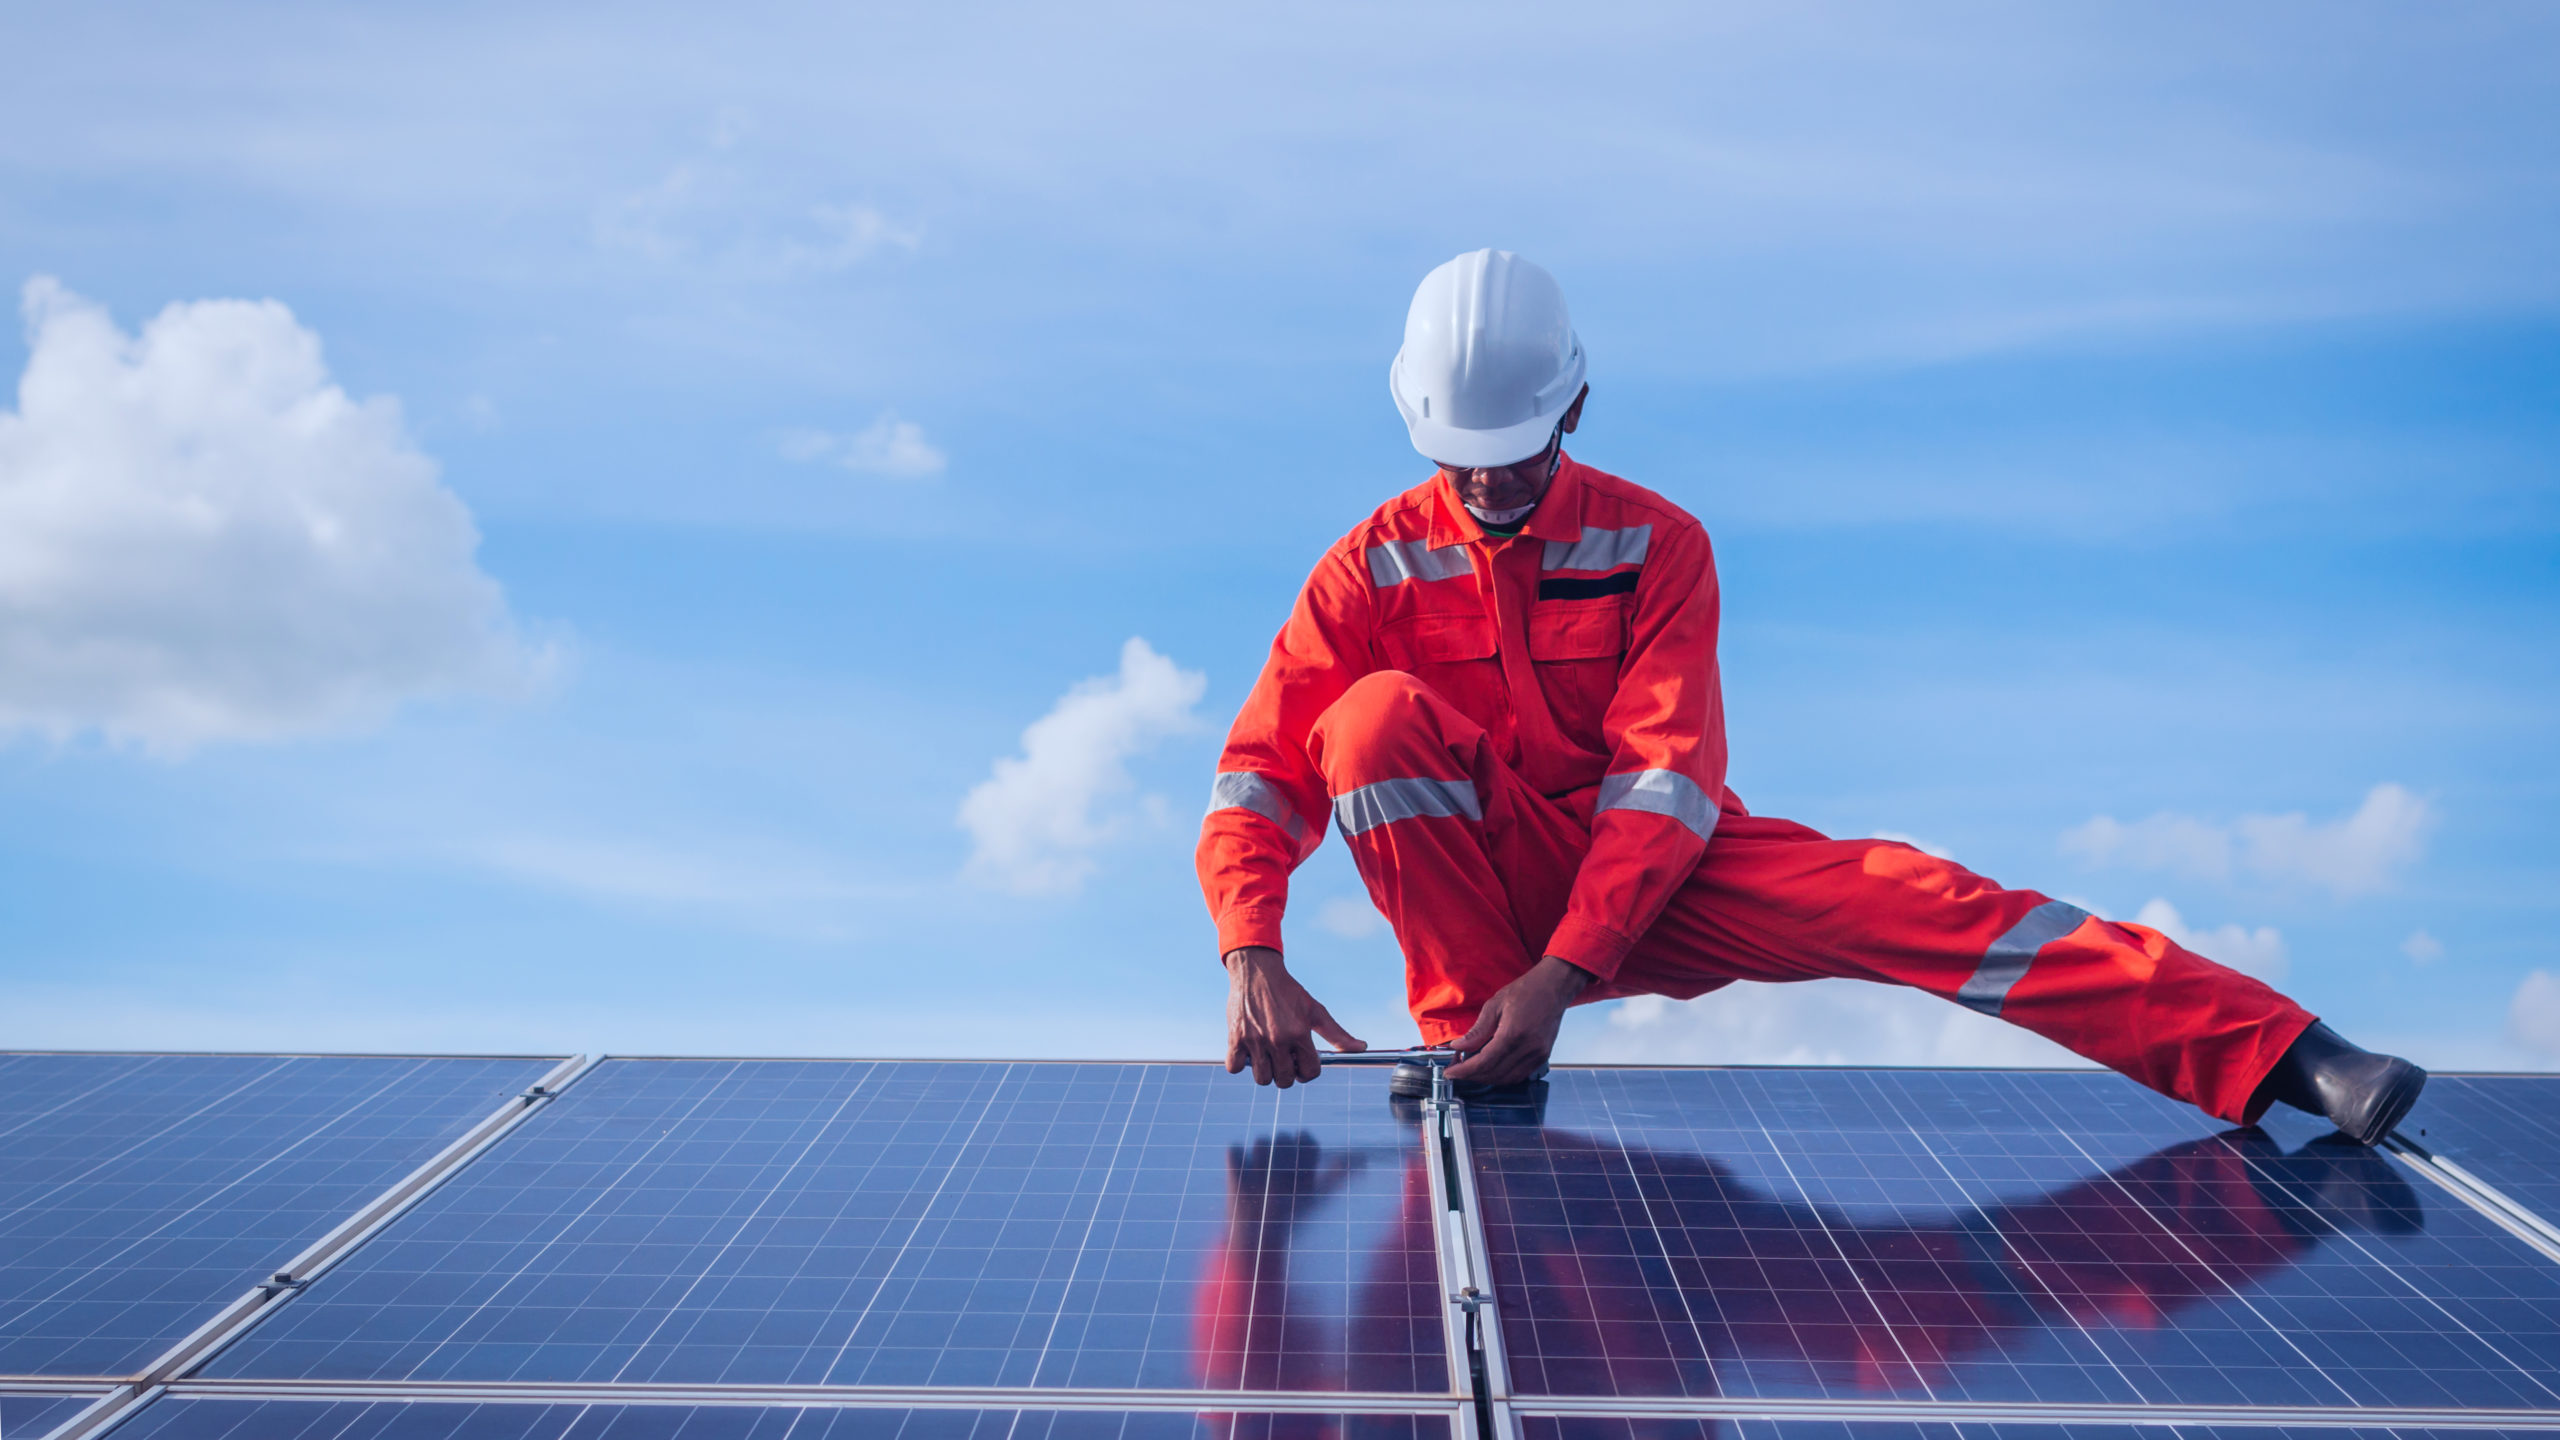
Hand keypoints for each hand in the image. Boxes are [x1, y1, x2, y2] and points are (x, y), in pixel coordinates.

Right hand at [1224, 946, 1366, 1086]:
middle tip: (1284, 1058)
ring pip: (1262, 1079)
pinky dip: (1240, 1063)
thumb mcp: (1315, 1010)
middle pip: (1285, 1081)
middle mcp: (1278, 1039)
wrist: (1257, 971)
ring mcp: (1255, 1040)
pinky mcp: (1235, 1037)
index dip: (1307, 1071)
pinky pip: (1234, 1067)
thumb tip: (1362, 1048)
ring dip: (1265, 1071)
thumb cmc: (1288, 992)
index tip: (1301, 1062)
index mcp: (1300, 1033)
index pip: (1309, 1072)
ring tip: (1267, 1055)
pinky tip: (1248, 1050)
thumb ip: (1337, 1034)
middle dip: (1287, 1073)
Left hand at [1445, 956, 1589, 1085]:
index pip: (1484, 1062)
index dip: (1464, 1071)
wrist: (1554, 987)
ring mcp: (1538, 1055)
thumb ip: (1476, 1031)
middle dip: (1472, 1076)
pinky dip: (1502, 1076)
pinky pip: (1519, 1075)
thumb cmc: (1525, 991)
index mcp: (1514, 1034)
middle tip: (1457, 1069)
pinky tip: (1490, 1068)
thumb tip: (1458, 1047)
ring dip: (1486, 1078)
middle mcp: (1528, 1049)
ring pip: (1507, 1079)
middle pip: (1494, 1074)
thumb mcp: (1494, 1006)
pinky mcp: (1543, 1056)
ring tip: (1471, 1069)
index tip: (1450, 1072)